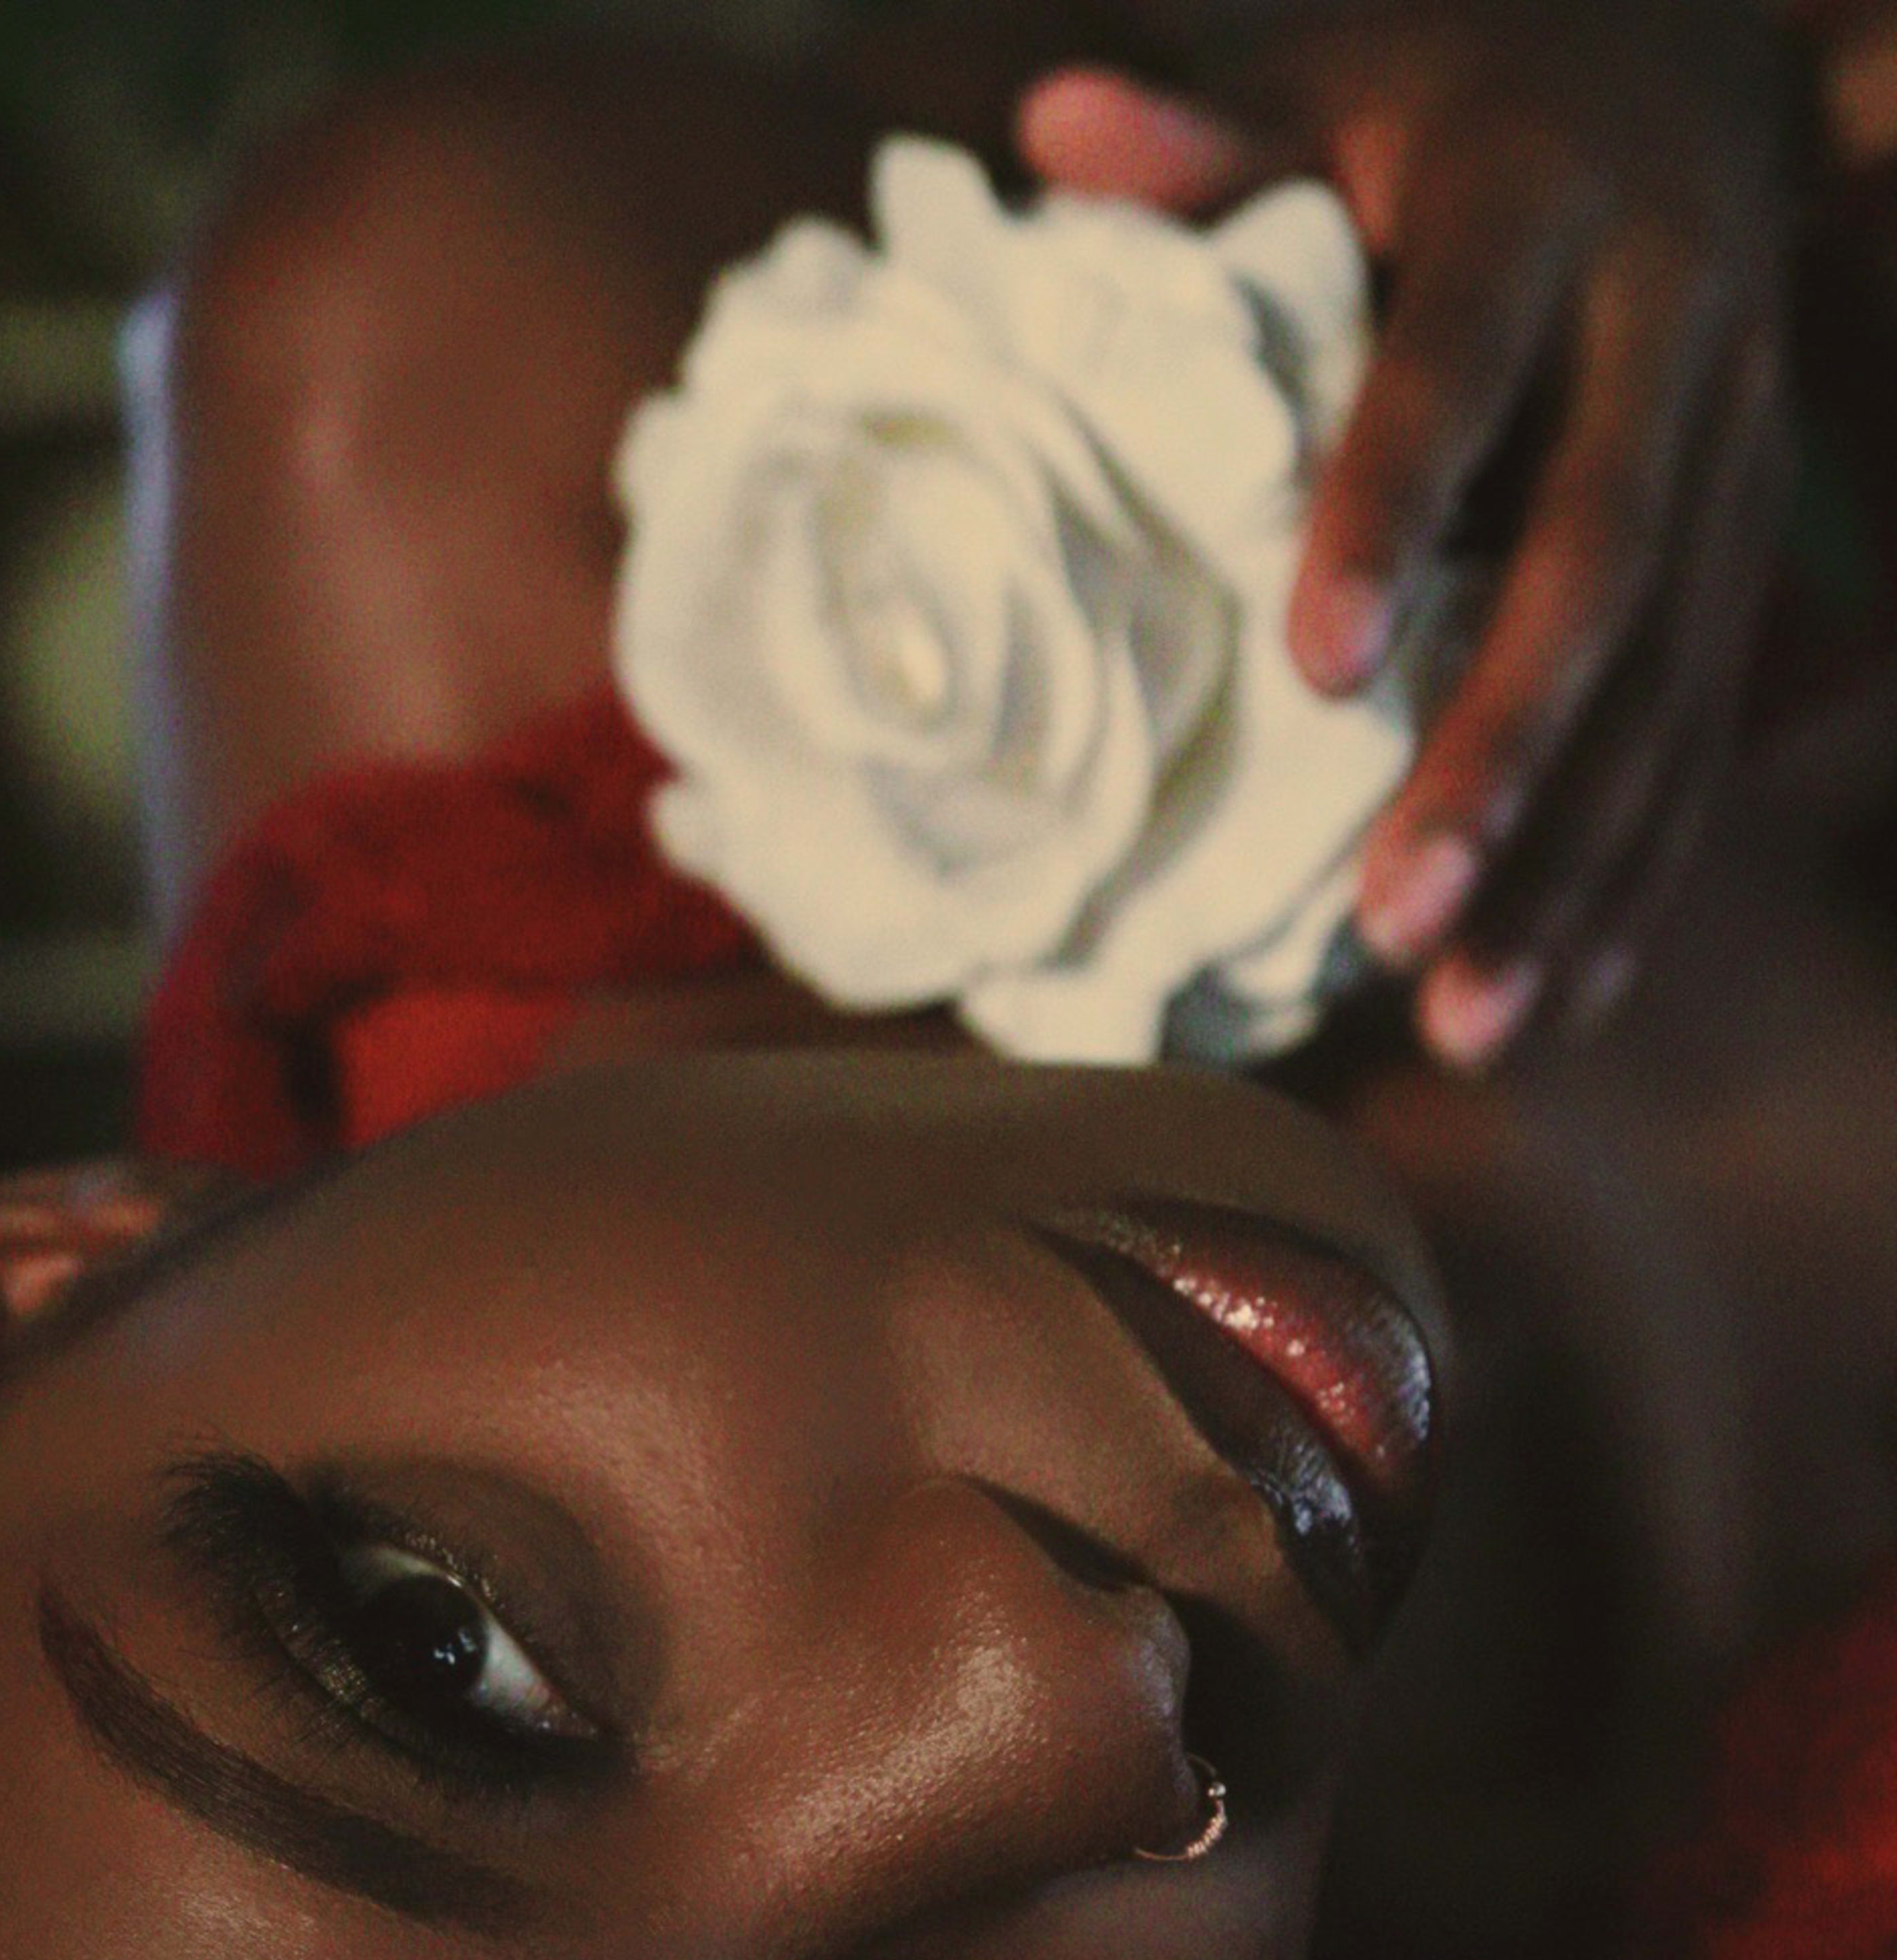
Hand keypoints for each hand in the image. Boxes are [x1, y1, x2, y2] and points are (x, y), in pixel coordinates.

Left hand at [1020, 4, 1800, 1068]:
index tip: (1313, 667)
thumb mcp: (1334, 79)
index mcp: (1546, 207)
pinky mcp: (1747, 547)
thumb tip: (1053, 126)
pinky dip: (1628, 879)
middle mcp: (1673, 331)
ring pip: (1670, 686)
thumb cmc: (1451, 100)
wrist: (1690, 67)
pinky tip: (1552, 1006)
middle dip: (1500, 757)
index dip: (1392, 510)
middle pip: (1594, 571)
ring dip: (1569, 867)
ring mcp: (1732, 452)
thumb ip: (1209, 135)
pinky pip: (1704, 733)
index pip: (1461, 368)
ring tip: (1462, 1022)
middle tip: (1392, 920)